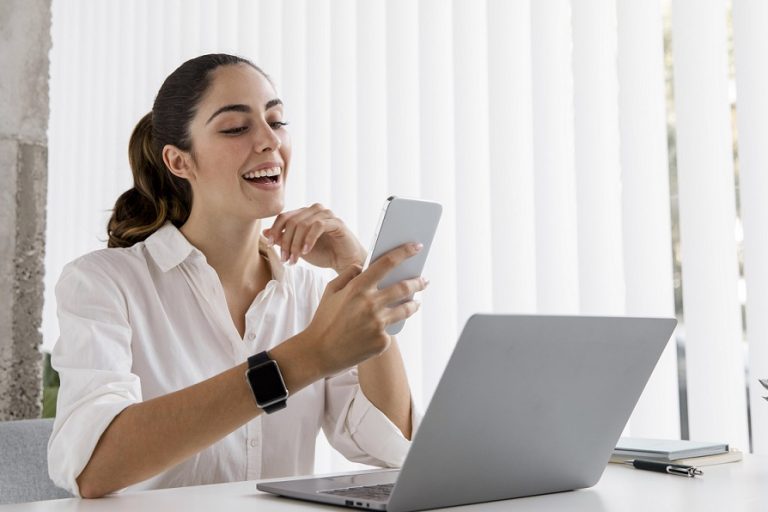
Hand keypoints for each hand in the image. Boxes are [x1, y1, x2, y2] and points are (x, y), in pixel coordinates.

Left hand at [263, 203, 365, 272]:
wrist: (344, 262)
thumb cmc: (324, 254)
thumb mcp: (298, 248)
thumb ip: (284, 239)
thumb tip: (265, 232)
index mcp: (304, 214)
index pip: (284, 216)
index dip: (275, 230)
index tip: (270, 245)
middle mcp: (314, 210)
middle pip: (292, 221)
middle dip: (286, 242)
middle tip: (286, 259)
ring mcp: (326, 214)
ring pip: (303, 224)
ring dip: (296, 244)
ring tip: (295, 259)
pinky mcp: (336, 222)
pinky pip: (318, 226)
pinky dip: (309, 239)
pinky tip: (306, 251)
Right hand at [305, 242, 427, 375]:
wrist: (319, 352)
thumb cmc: (324, 319)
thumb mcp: (330, 291)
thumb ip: (348, 274)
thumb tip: (363, 266)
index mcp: (357, 287)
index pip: (387, 263)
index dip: (404, 252)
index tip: (416, 246)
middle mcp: (371, 304)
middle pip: (404, 287)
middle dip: (418, 282)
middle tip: (424, 280)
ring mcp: (378, 324)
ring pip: (405, 310)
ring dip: (413, 304)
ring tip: (416, 302)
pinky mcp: (381, 341)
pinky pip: (389, 331)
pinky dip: (386, 328)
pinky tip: (379, 330)